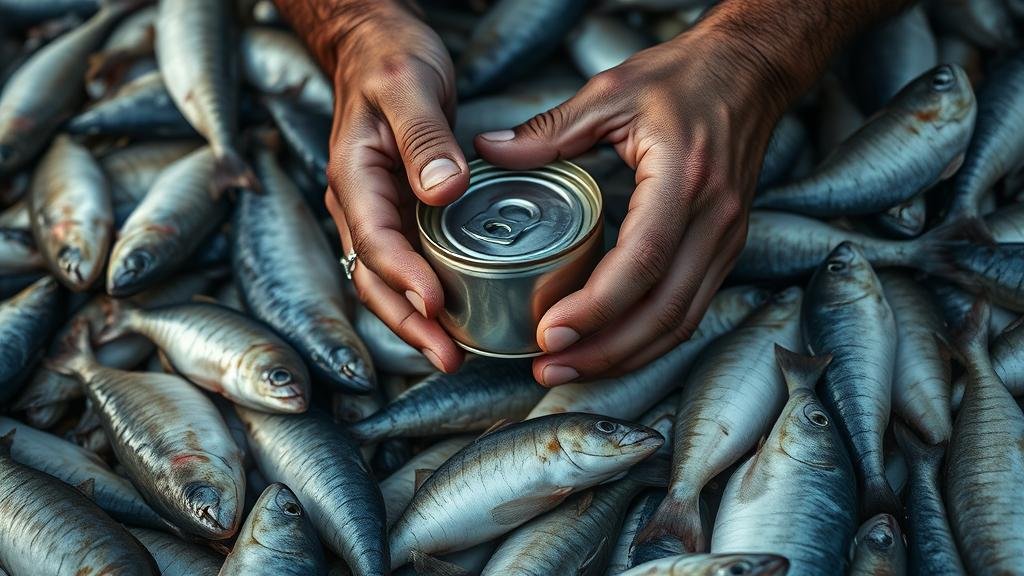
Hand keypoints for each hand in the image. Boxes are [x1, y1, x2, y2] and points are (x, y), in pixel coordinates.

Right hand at [322, 5, 467, 372]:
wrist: (377, 49)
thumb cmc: (391, 60)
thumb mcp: (410, 85)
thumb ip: (425, 137)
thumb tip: (442, 191)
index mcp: (354, 176)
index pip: (374, 240)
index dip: (404, 278)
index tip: (436, 305)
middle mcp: (358, 202)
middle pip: (374, 278)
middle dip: (408, 323)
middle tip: (449, 356)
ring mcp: (376, 211)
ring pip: (387, 281)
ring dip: (416, 320)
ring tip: (454, 352)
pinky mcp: (399, 213)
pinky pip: (407, 264)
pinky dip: (426, 295)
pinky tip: (456, 315)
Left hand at [474, 25, 788, 384]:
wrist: (749, 73)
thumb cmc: (683, 78)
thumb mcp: (611, 91)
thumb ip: (549, 129)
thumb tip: (489, 151)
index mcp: (683, 179)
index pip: (642, 260)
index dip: (596, 307)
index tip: (549, 333)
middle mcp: (713, 219)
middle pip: (663, 309)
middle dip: (604, 350)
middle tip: (548, 368)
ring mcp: (726, 239)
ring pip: (681, 321)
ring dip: (626, 355)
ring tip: (569, 370)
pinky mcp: (725, 249)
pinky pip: (690, 309)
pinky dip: (649, 339)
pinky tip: (609, 349)